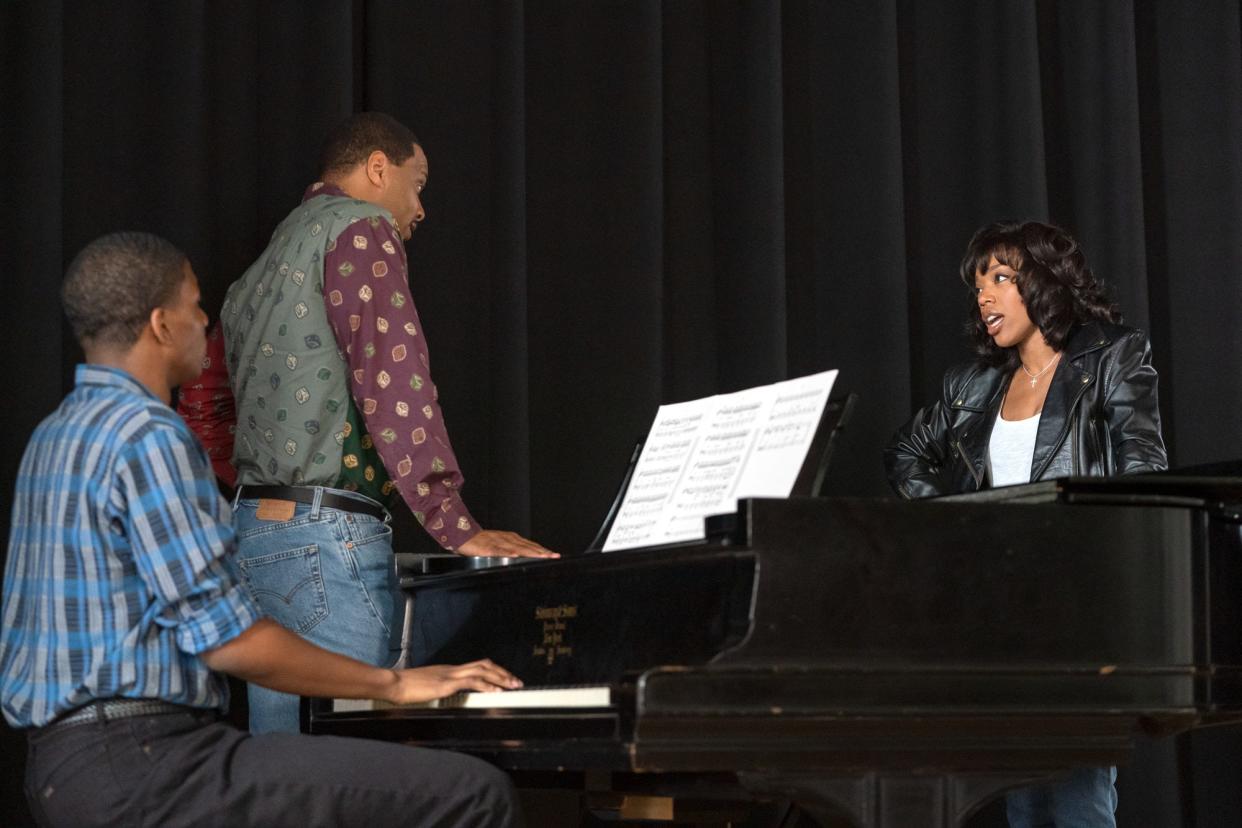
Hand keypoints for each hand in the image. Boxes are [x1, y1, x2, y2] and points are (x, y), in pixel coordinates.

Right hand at [386, 659, 522, 703]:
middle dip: (503, 673)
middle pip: (484, 665)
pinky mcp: (447, 683)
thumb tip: (445, 694)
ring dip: (500, 678)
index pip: (477, 666)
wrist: (393, 683)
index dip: (493, 671)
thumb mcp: (427, 687)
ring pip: (482, 671)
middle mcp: (452, 669)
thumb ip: (438, 688)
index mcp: (448, 670)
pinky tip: (496, 691)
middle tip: (516, 681)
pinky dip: (486, 685)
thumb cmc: (405, 687)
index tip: (505, 678)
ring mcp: (450, 674)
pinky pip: (471, 681)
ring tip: (513, 685)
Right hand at [457, 529, 558, 558]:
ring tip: (542, 556)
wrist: (461, 535)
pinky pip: (498, 550)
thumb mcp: (499, 546)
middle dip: (541, 552)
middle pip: (527, 546)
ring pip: (516, 547)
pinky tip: (514, 555)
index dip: (542, 550)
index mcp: (511, 538)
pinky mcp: (487, 547)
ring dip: (530, 552)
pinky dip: (507, 552)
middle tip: (554, 556)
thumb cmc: (480, 542)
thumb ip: (511, 551)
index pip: (530, 545)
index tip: (554, 555)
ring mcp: (497, 542)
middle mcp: (507, 539)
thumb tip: (522, 559)